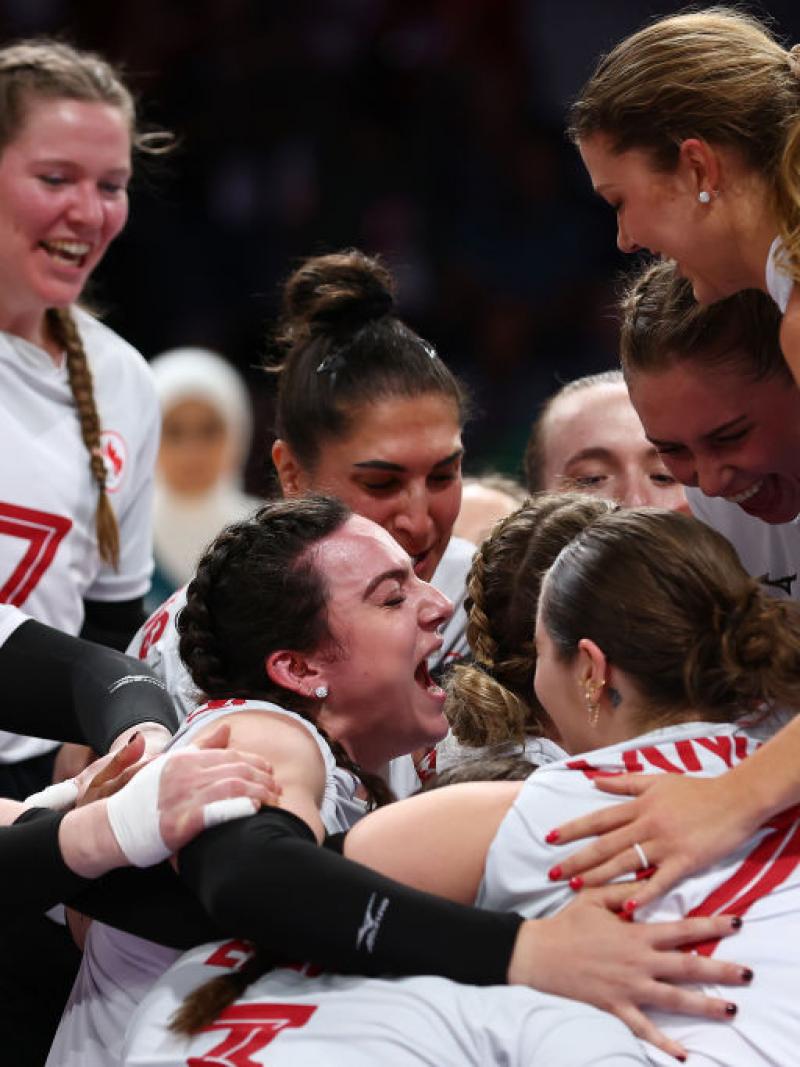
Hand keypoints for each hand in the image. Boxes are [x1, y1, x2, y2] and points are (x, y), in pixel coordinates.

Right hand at [60, 722, 282, 875]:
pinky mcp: (178, 822)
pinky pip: (216, 811)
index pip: (231, 755)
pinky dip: (239, 808)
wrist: (111, 827)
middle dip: (262, 778)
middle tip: (277, 789)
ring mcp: (181, 797)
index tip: (269, 772)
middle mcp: (185, 773)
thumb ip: (201, 747)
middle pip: (237, 769)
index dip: (255, 762)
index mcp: (184, 759)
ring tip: (271, 801)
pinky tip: (253, 811)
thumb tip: (227, 727)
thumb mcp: (170, 764)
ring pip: (233, 786)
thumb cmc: (143, 797)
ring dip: (258, 792)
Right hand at [507, 900, 748, 1060]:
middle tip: (747, 974)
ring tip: (730, 1010)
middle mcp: (638, 962)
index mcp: (635, 933)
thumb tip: (651, 880)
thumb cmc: (566, 923)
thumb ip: (624, 891)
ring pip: (673, 999)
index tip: (737, 924)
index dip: (711, 925)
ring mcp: (628, 988)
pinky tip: (682, 1054)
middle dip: (720, 970)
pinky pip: (643, 1029)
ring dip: (704, 1005)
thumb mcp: (594, 898)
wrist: (536, 954)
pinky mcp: (614, 1007)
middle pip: (687, 967)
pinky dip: (663, 1043)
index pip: (681, 929)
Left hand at [546, 773, 758, 909]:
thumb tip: (593, 781)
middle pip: (605, 845)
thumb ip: (624, 782)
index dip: (572, 829)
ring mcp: (665, 844)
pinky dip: (643, 894)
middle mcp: (646, 825)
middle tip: (553, 873)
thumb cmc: (695, 790)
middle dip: (577, 859)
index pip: (598, 819)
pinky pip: (660, 881)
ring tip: (576, 889)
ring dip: (599, 877)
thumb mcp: (657, 780)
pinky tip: (626, 908)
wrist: (735, 799)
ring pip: (625, 863)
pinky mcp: (685, 861)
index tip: (549, 838)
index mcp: (639, 806)